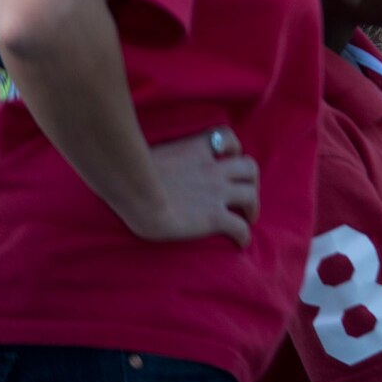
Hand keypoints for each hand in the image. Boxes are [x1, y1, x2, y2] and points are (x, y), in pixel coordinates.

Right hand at [129, 128, 259, 247]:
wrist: (135, 193)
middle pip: (249, 167)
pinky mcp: (214, 218)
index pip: (226, 137)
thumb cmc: (129, 174)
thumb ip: (158, 157)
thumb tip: (141, 162)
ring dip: (253, 206)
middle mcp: (213, 170)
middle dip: (251, 180)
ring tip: (250, 217)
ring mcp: (217, 193)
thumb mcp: (147, 154)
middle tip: (244, 192)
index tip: (229, 157)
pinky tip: (241, 243)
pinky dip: (244, 235)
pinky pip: (239, 227)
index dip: (232, 147)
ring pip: (251, 195)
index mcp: (196, 150)